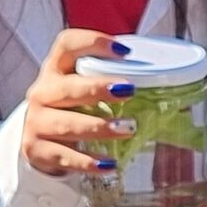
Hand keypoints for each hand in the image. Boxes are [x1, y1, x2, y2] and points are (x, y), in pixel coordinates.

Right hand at [22, 29, 138, 178]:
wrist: (35, 138)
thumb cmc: (70, 107)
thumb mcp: (80, 88)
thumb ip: (109, 81)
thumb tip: (171, 87)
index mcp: (55, 69)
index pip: (67, 44)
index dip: (92, 42)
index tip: (124, 51)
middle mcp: (42, 92)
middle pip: (68, 88)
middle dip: (97, 89)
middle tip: (128, 91)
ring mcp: (36, 122)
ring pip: (67, 124)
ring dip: (99, 126)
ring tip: (128, 128)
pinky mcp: (37, 150)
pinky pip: (65, 156)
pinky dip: (88, 162)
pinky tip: (109, 164)